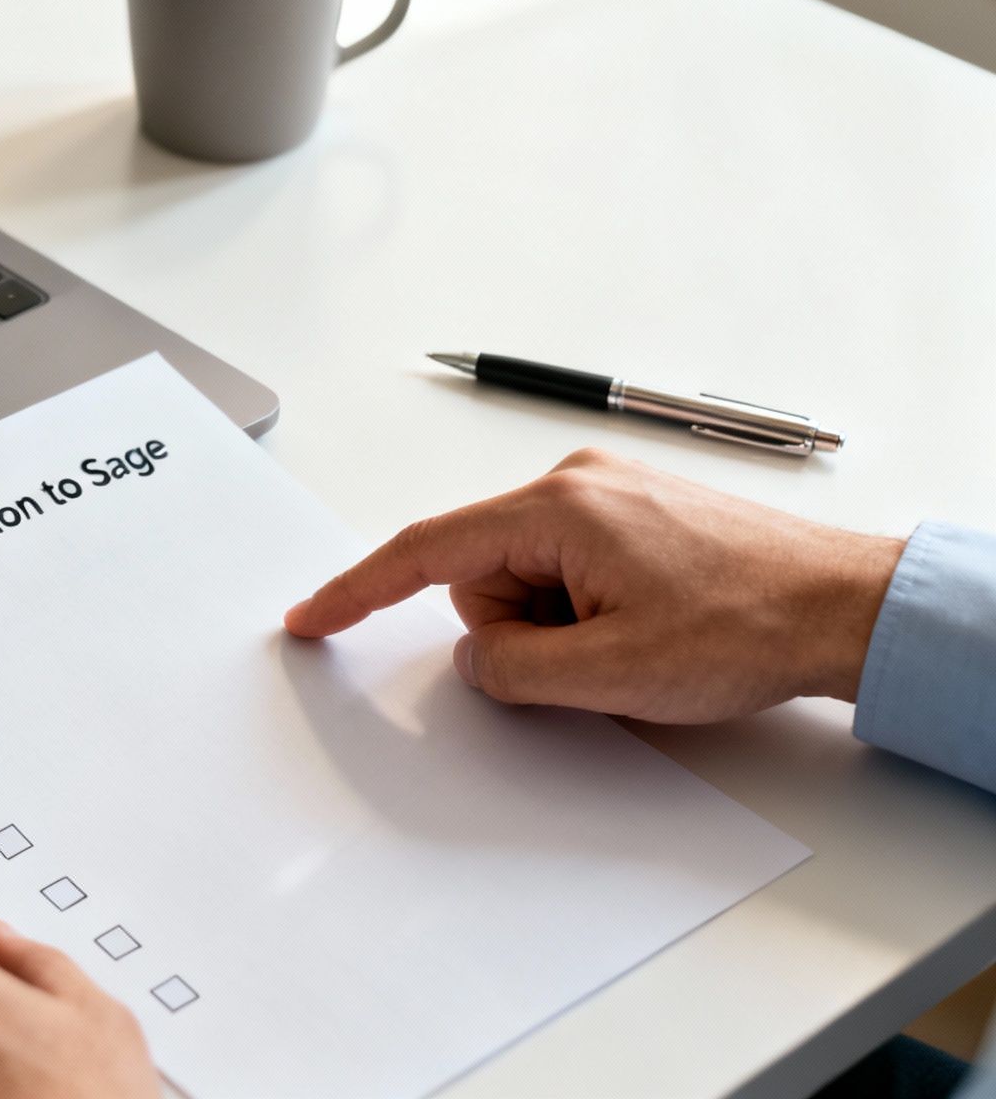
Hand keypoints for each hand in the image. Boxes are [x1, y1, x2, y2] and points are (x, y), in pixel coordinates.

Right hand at [284, 449, 904, 722]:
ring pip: (527, 581)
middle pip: (482, 577)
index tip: (310, 616)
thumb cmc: (749, 626)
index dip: (357, 590)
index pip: (424, 551)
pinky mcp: (633, 513)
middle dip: (519, 633)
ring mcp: (607, 494)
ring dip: (562, 628)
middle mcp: (574, 484)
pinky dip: (589, 611)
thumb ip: (510, 667)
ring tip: (639, 643)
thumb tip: (473, 658)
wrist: (847, 608)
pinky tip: (649, 627)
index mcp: (556, 509)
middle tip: (595, 661)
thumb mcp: (608, 674)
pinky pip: (569, 571)